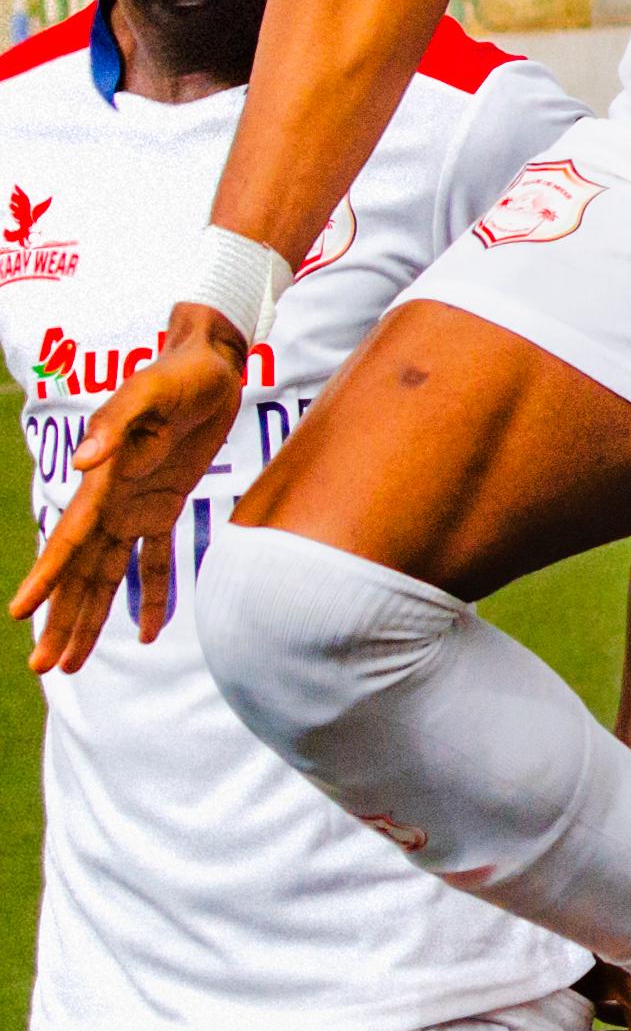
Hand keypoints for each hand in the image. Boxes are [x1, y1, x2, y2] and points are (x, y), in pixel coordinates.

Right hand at [8, 307, 247, 672]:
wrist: (210, 362)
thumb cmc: (177, 373)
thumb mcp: (149, 392)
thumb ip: (117, 423)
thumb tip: (84, 462)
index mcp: (103, 480)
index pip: (69, 538)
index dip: (46, 577)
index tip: (20, 613)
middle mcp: (111, 501)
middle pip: (80, 571)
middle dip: (61, 618)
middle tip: (43, 668)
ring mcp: (135, 507)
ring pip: (108, 575)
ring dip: (91, 618)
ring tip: (71, 663)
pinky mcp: (166, 506)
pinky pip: (155, 560)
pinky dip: (153, 596)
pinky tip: (151, 633)